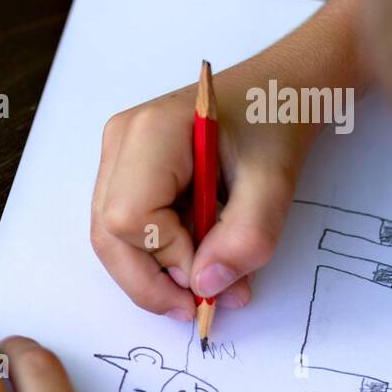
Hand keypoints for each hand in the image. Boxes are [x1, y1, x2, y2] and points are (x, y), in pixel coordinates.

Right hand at [89, 0, 369, 318]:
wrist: (283, 85)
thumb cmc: (278, 119)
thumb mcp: (277, 182)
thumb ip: (246, 238)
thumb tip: (206, 286)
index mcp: (149, 132)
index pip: (128, 219)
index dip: (168, 259)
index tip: (216, 277)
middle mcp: (120, 141)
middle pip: (108, 235)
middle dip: (152, 281)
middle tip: (202, 306)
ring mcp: (116, 155)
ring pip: (112, 238)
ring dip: (156, 273)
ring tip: (209, 283)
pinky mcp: (124, 169)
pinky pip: (125, 228)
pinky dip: (159, 255)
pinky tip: (197, 255)